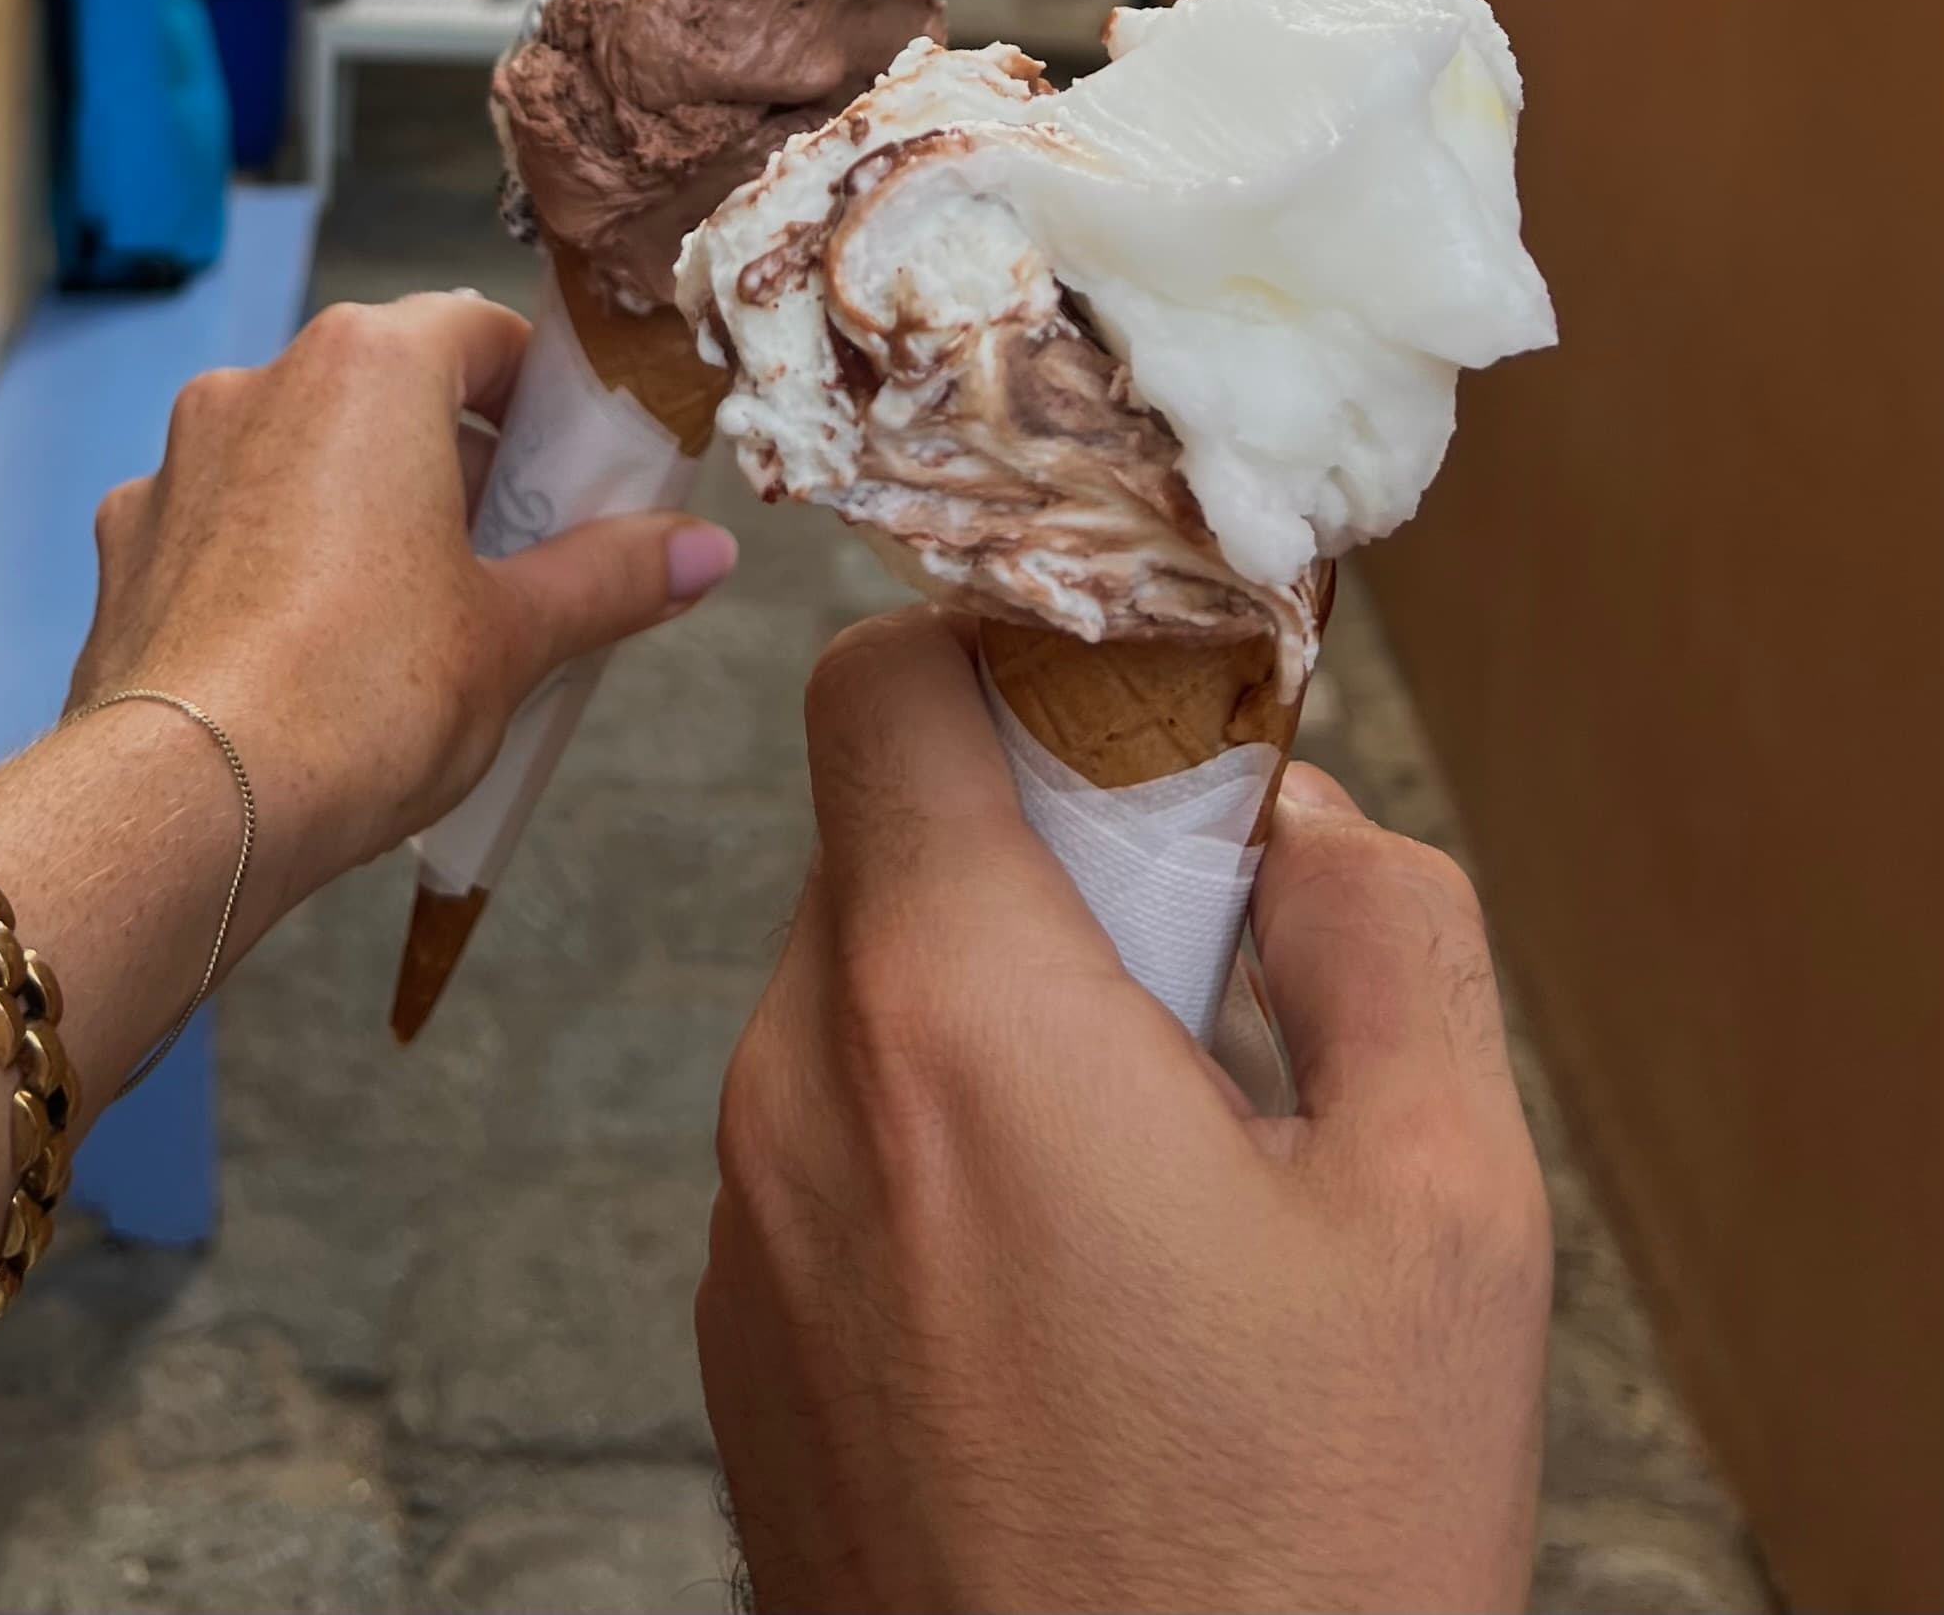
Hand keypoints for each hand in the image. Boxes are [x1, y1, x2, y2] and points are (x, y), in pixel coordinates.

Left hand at [72, 293, 735, 941]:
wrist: (185, 805)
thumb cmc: (365, 693)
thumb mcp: (516, 637)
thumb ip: (613, 577)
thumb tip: (709, 551)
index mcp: (369, 369)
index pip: (480, 330)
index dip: (538, 394)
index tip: (571, 470)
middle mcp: (263, 384)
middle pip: (384, 389)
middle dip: (450, 460)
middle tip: (505, 558)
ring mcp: (179, 461)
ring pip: (297, 454)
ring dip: (354, 507)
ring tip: (400, 616)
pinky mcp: (125, 542)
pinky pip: (222, 525)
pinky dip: (270, 562)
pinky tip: (300, 652)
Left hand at [698, 611, 1550, 1614]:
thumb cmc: (1309, 1542)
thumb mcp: (1442, 1209)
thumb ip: (1381, 933)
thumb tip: (1296, 820)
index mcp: (947, 1016)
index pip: (876, 690)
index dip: (998, 656)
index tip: (1131, 726)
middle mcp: (796, 1098)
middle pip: (883, 844)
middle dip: (1039, 855)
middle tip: (1203, 976)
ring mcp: (745, 1234)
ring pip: (858, 998)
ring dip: (998, 1011)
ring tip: (1161, 1165)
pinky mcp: (740, 1346)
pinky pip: (827, 1145)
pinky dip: (937, 1141)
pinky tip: (1076, 1287)